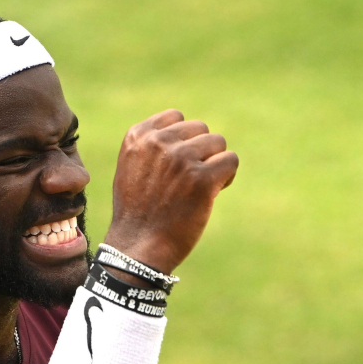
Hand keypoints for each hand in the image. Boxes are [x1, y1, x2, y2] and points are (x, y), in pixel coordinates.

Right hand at [103, 109, 238, 275]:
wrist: (138, 246)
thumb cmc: (138, 212)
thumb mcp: (132, 168)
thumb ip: (152, 146)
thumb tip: (185, 131)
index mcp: (139, 136)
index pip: (176, 117)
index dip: (183, 140)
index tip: (178, 163)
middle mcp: (158, 143)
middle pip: (200, 129)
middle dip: (201, 152)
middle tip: (191, 180)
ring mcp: (180, 159)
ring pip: (218, 142)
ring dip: (215, 163)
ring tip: (200, 187)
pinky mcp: (201, 178)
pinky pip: (230, 161)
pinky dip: (226, 176)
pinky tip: (213, 191)